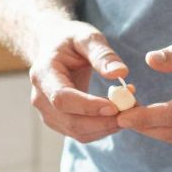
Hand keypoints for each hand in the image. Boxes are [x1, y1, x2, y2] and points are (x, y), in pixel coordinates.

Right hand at [29, 20, 129, 143]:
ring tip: (129, 110)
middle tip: (132, 112)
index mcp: (43, 74)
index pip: (62, 98)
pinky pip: (82, 133)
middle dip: (103, 122)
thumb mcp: (86, 37)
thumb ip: (102, 54)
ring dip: (106, 127)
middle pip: (71, 122)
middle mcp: (40, 98)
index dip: (88, 106)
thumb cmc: (70, 40)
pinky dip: (103, 128)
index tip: (115, 107)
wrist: (54, 48)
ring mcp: (48, 114)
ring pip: (78, 133)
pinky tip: (119, 114)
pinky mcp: (59, 122)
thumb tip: (120, 74)